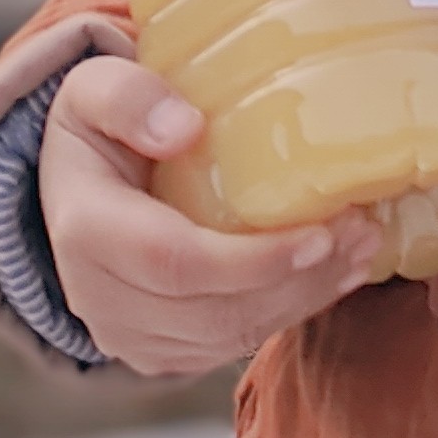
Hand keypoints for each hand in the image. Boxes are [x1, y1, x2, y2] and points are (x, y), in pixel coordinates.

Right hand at [41, 57, 385, 378]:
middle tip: (360, 232)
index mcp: (86, 229)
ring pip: (228, 335)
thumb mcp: (93, 88)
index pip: (175, 262)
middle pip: (212, 309)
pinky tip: (332, 273)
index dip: (252, 261)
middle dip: (296, 278)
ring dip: (303, 296)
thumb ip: (129, 97)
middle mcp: (99, 297)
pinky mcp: (160, 349)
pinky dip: (288, 311)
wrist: (77, 184)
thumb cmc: (98, 128)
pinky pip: (230, 344)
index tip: (319, 234)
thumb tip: (184, 128)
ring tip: (360, 247)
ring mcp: (129, 333)